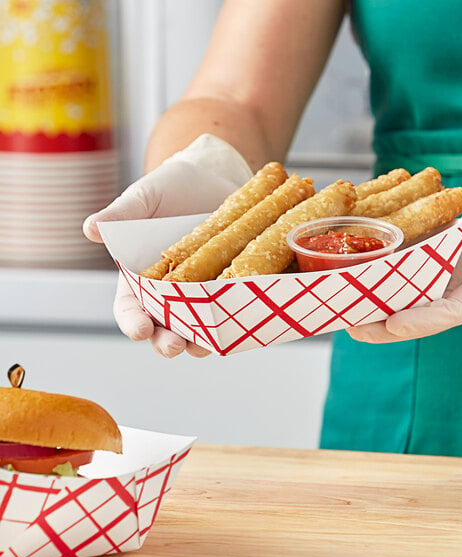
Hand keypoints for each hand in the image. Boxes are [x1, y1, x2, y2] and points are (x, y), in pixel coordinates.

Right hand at [84, 134, 252, 357]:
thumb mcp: (145, 198)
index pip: (131, 309)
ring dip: (201, 343)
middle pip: (164, 328)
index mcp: (140, 278)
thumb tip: (91, 229)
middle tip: (175, 345)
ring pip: (199, 329)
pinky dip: (235, 323)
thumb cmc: (171, 187)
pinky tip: (239, 327)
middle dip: (167, 342)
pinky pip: (232, 312)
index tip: (140, 329)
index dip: (133, 322)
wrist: (214, 175)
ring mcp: (203, 293)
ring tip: (208, 345)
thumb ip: (121, 215)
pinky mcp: (231, 288)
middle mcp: (170, 293)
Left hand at [348, 186, 461, 343]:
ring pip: (412, 304)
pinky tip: (362, 282)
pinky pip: (414, 283)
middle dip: (386, 326)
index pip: (451, 312)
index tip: (392, 323)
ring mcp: (453, 284)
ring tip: (345, 311)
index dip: (421, 319)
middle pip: (421, 318)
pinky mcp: (445, 271)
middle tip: (350, 327)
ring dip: (379, 310)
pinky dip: (388, 285)